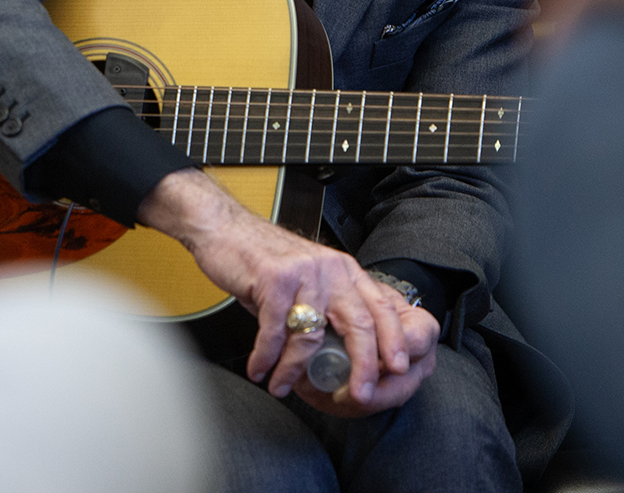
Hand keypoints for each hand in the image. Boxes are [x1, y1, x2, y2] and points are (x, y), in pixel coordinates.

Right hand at [137, 169, 436, 413]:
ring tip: (281, 388)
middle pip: (360, 322)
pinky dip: (266, 356)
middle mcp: (331, 269)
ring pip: (311, 334)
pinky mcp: (273, 277)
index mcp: (345, 271)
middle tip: (360, 394)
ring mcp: (303, 272)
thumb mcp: (308, 279)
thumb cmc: (264, 260)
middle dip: (365, 364)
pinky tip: (259, 369)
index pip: (381, 307)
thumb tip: (338, 356)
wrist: (224, 228)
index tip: (398, 369)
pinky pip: (274, 329)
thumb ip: (325, 309)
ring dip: (294, 369)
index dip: (394, 340)